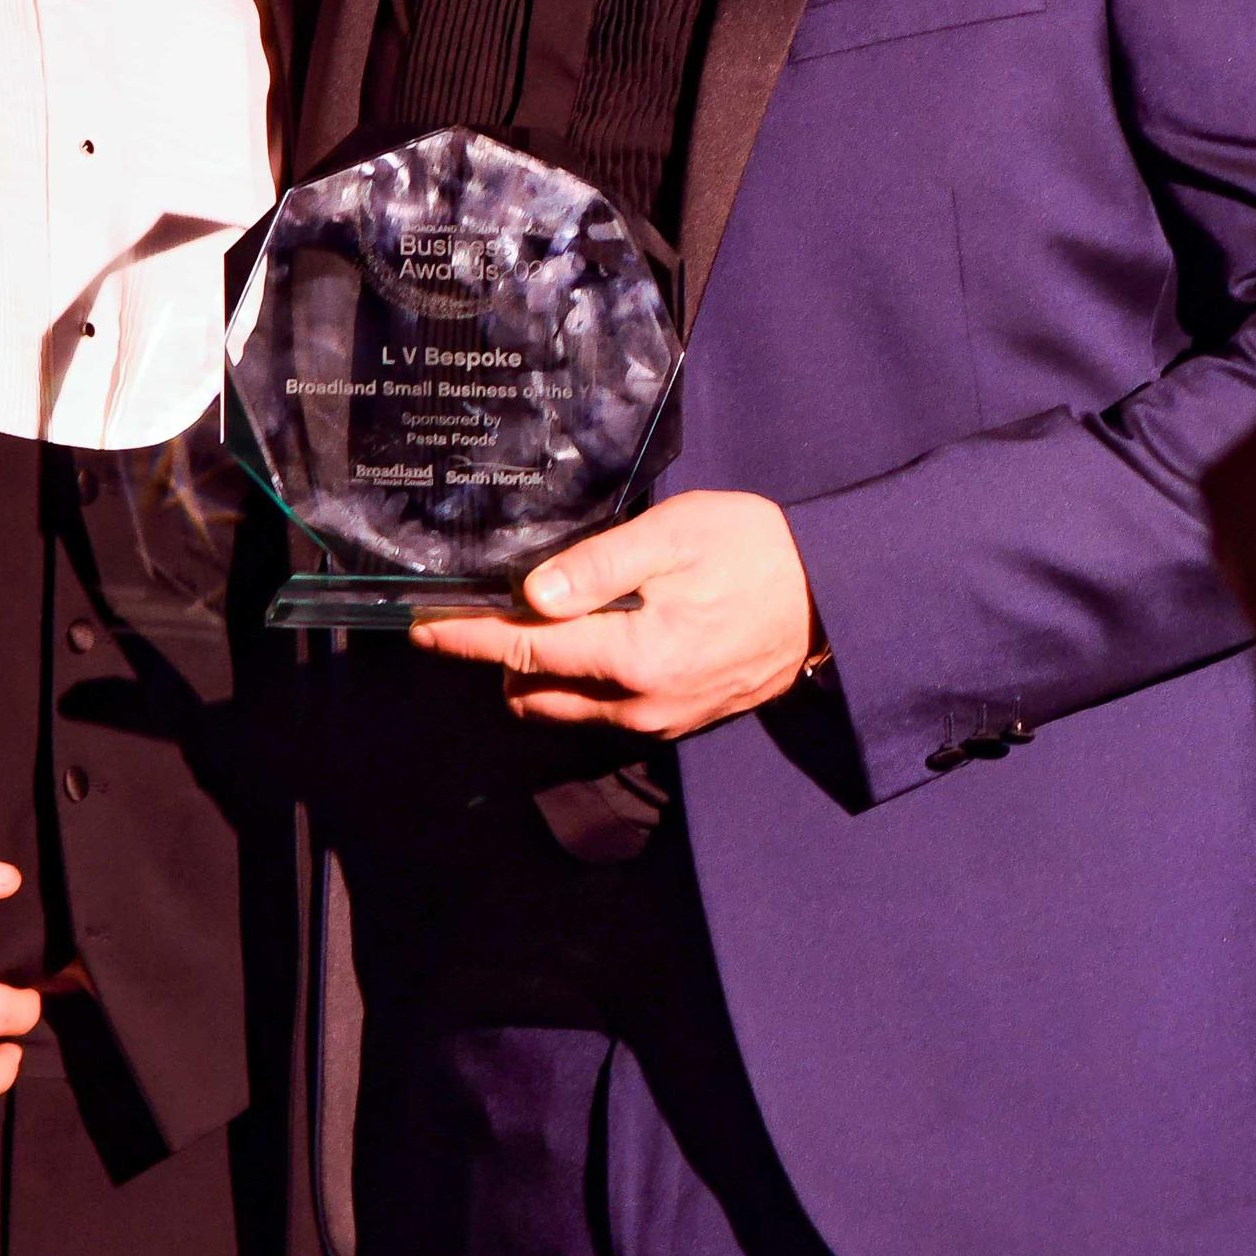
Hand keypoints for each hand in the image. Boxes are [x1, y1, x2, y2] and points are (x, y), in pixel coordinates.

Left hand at [408, 489, 820, 737]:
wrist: (835, 598)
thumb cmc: (757, 550)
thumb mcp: (676, 535)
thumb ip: (599, 567)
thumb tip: (533, 595)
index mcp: (635, 656)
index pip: (527, 653)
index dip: (467, 640)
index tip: (420, 628)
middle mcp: (641, 704)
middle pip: (535, 694)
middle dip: (502, 658)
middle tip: (499, 606)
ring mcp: (662, 720)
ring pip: (567, 710)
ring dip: (541, 674)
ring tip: (551, 618)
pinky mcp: (681, 720)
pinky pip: (605, 712)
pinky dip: (581, 682)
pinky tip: (598, 636)